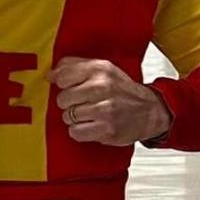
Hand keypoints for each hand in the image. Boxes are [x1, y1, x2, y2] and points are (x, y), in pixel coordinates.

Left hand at [50, 58, 171, 147]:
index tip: (69, 87)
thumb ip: (75, 66)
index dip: (62, 84)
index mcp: (100, 69)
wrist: (149, 111)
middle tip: (80, 104)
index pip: (63, 76)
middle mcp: (103, 87)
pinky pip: (76, 132)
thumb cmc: (123, 91)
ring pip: (68, 116)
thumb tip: (50, 74)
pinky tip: (89, 126)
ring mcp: (105, 109)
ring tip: (88, 115)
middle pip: (63, 98)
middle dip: (68, 103)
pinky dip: (79, 132)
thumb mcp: (103, 69)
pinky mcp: (106, 129)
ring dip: (74, 118)